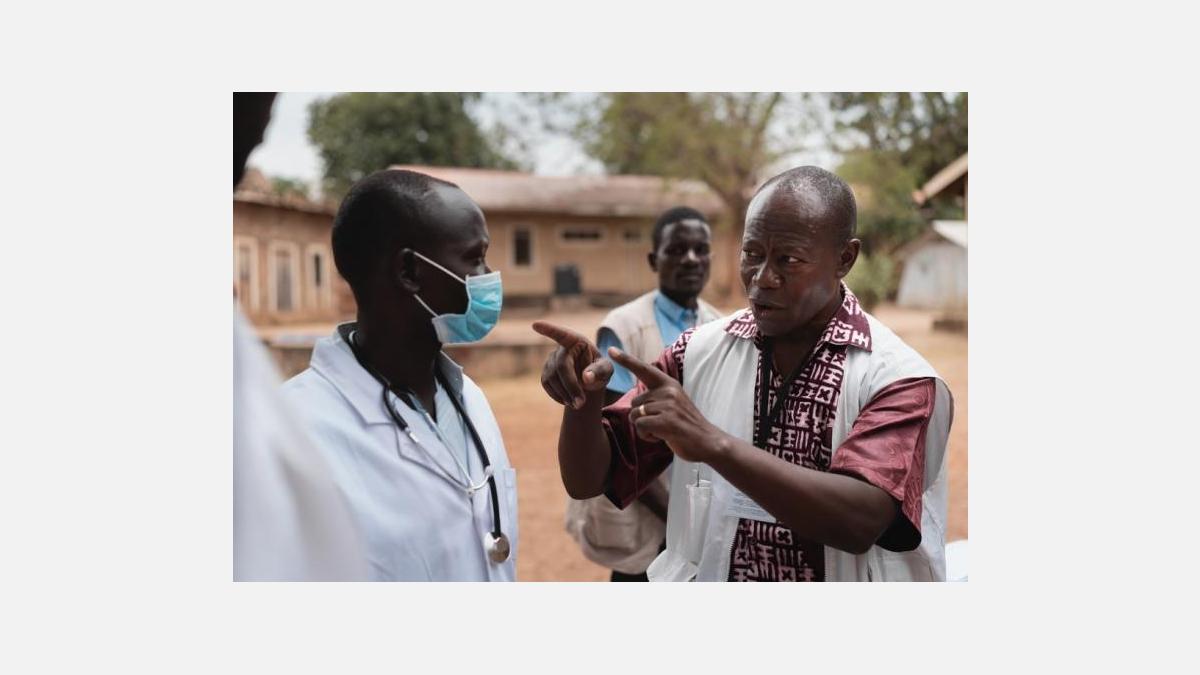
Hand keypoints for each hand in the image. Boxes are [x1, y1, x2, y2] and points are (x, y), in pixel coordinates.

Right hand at [532, 321, 613, 409]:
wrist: (590, 379)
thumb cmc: (600, 369)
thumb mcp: (606, 369)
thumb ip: (600, 371)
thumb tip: (586, 378)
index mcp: (577, 341)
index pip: (562, 334)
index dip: (549, 329)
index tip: (535, 324)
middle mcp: (561, 348)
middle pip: (561, 366)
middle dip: (570, 385)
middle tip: (581, 403)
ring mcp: (551, 360)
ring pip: (552, 377)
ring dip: (565, 393)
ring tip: (578, 404)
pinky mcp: (545, 372)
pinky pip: (547, 384)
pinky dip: (557, 395)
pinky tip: (568, 400)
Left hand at [608, 347, 726, 462]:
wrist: (708, 441)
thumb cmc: (686, 425)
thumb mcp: (674, 403)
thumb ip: (657, 398)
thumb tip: (636, 404)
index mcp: (669, 384)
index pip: (644, 369)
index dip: (626, 360)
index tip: (611, 350)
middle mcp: (668, 391)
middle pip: (635, 403)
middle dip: (642, 418)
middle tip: (662, 424)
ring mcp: (668, 405)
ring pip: (635, 416)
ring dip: (645, 428)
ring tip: (664, 430)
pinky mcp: (666, 420)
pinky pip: (640, 427)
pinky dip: (647, 436)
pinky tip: (662, 436)